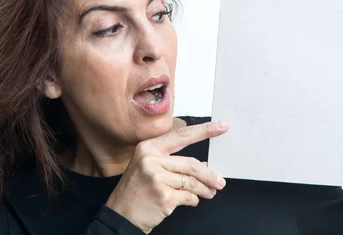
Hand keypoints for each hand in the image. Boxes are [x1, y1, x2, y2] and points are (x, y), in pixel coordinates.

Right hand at [105, 121, 228, 232]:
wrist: (121, 215)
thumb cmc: (136, 191)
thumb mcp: (149, 169)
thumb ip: (174, 163)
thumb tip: (203, 165)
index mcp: (148, 147)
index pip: (182, 135)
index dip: (204, 130)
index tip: (221, 127)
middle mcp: (151, 160)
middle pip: (192, 164)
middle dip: (209, 175)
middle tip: (220, 182)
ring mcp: (157, 178)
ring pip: (192, 182)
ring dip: (205, 189)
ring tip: (210, 192)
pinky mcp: (163, 196)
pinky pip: (188, 196)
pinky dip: (194, 200)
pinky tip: (192, 201)